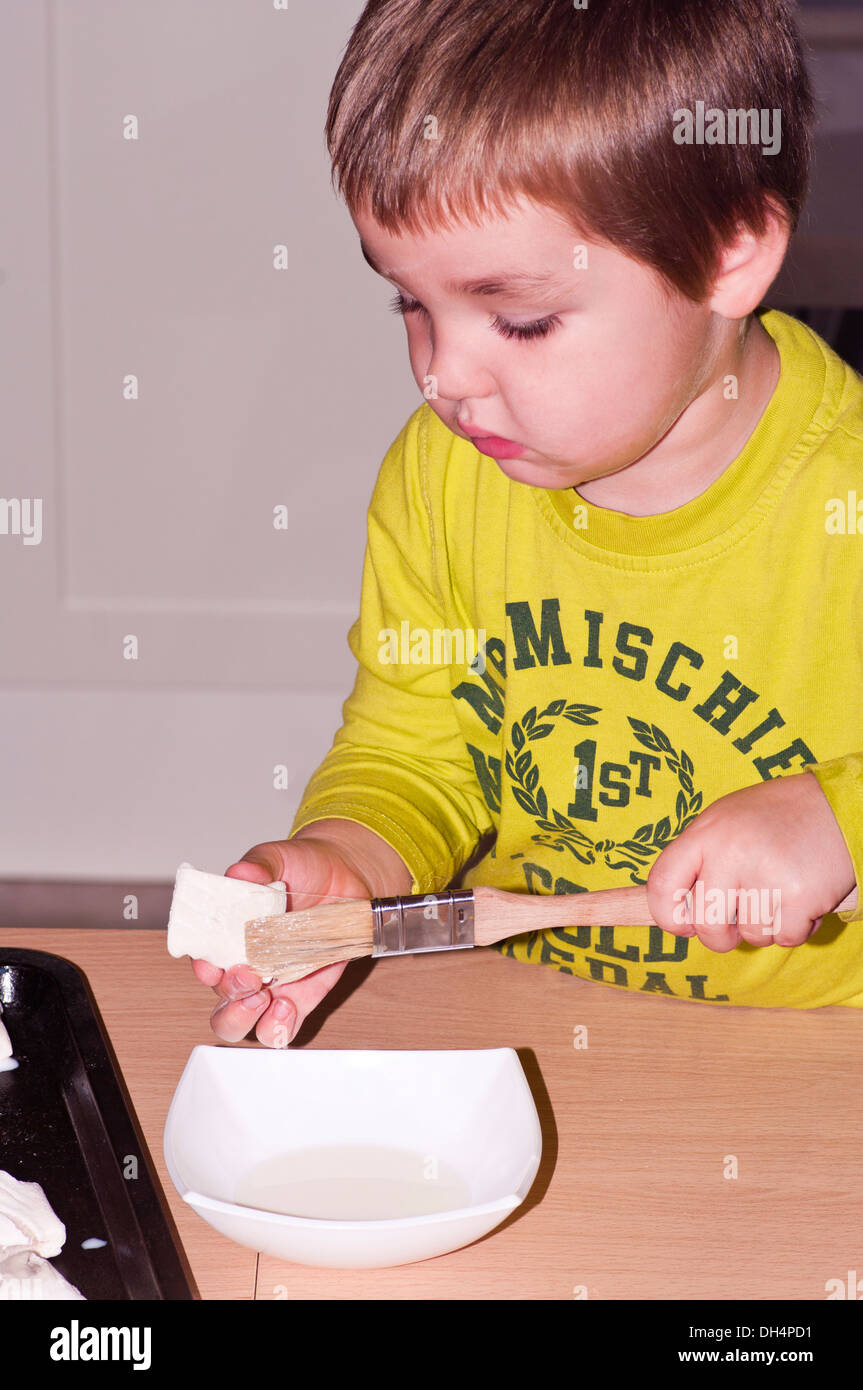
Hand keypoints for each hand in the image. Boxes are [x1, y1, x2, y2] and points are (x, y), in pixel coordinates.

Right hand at [191, 832, 375, 1046]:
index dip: (204, 967)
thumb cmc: (303, 867)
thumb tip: (241, 872)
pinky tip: (288, 1008)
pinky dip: (280, 1026)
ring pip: (244, 1023)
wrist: (345, 876)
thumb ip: (259, 865)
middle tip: (249, 979)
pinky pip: (283, 1025)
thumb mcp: (279, 857)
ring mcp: (271, 985)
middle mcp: (244, 965)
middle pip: (220, 1003)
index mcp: (228, 935)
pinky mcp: (301, 996)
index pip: (204, 960)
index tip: (213, 964)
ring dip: (248, 1019)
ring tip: (268, 1000)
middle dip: (229, 1000)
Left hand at [646, 770, 855, 951]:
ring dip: (765, 927)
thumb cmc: (775, 817)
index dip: (667, 916)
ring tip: (778, 893)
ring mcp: (767, 875)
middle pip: (706, 925)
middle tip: (736, 923)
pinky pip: (786, 938)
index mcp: (706, 833)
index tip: (683, 925)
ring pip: (751, 936)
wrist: (837, 805)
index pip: (662, 884)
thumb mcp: (725, 822)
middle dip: (719, 937)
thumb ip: (698, 860)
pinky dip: (795, 928)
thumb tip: (674, 913)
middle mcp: (731, 853)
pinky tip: (801, 899)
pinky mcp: (802, 896)